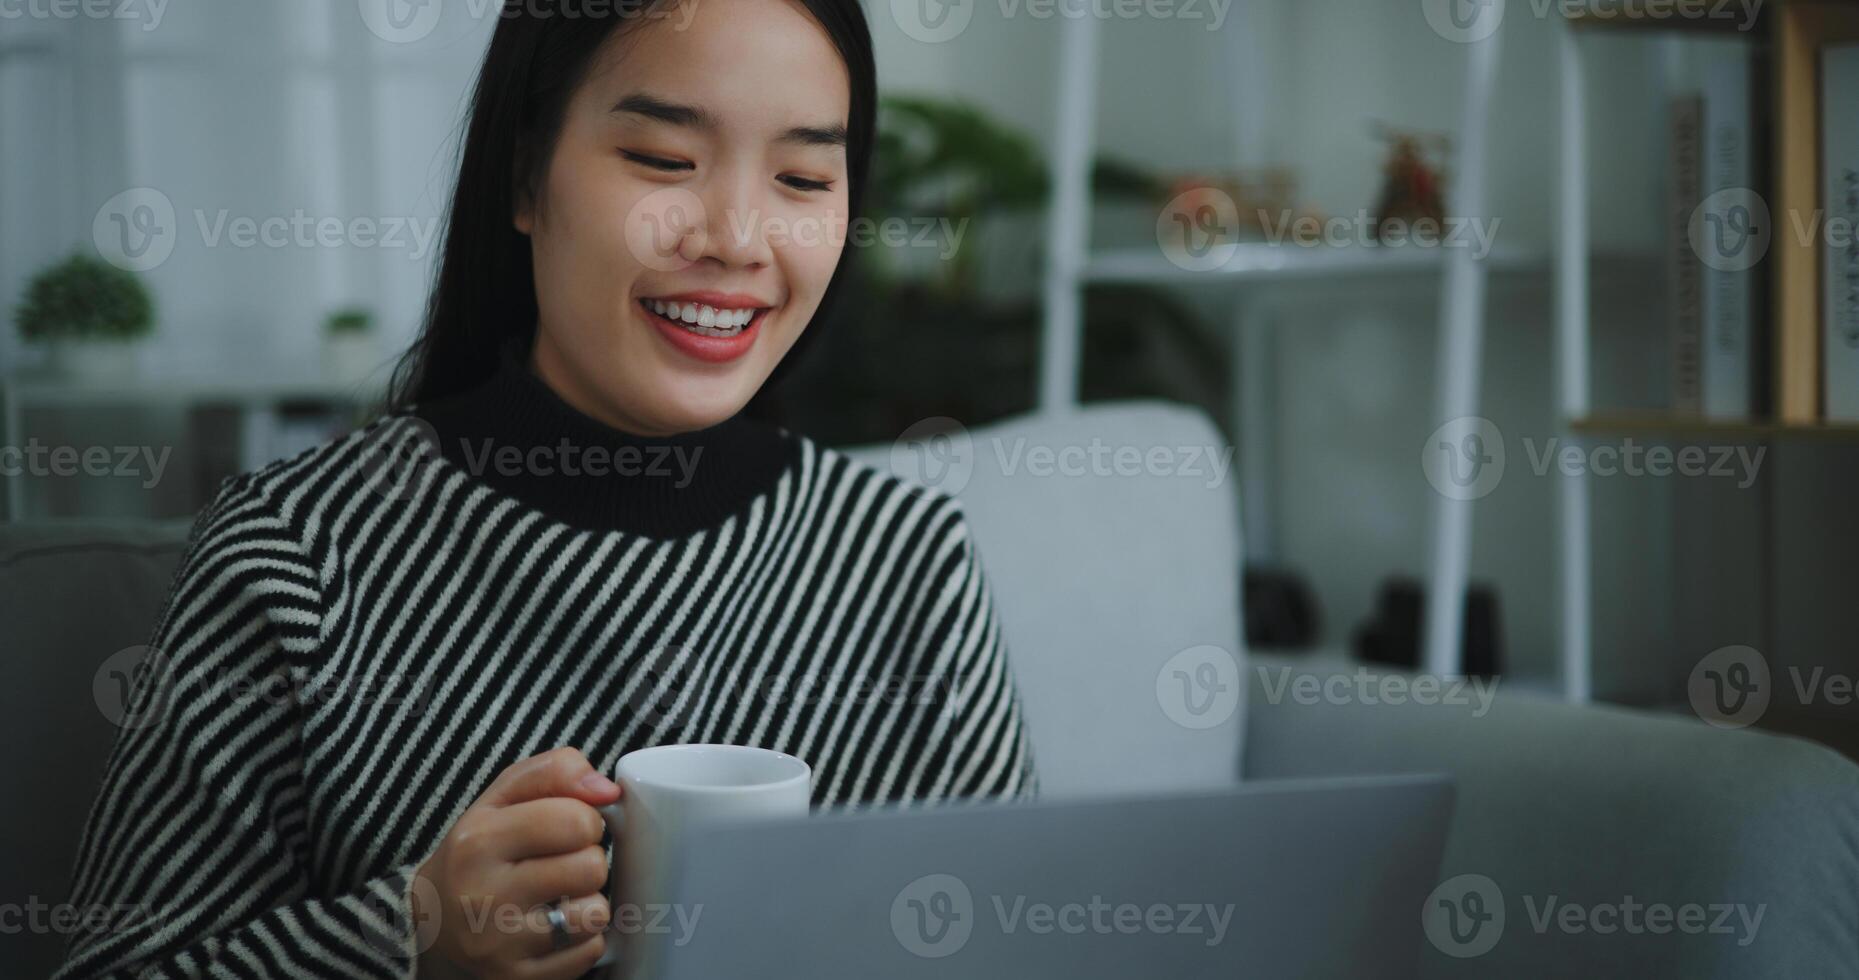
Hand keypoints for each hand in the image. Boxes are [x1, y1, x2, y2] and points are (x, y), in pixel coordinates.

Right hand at [414, 747, 621, 979]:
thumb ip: (554, 772)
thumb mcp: (501, 797)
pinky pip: (589, 953)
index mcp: (478, 841)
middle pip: (591, 867)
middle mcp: (482, 896)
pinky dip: (581, 939)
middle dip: (588, 859)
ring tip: (561, 896)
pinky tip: (554, 928)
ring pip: (596, 914)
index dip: (586, 819)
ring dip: (589, 902)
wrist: (432, 922)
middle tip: (562, 863)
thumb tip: (607, 789)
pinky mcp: (516, 979)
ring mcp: (499, 945)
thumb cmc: (480, 850)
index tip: (568, 827)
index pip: (576, 819)